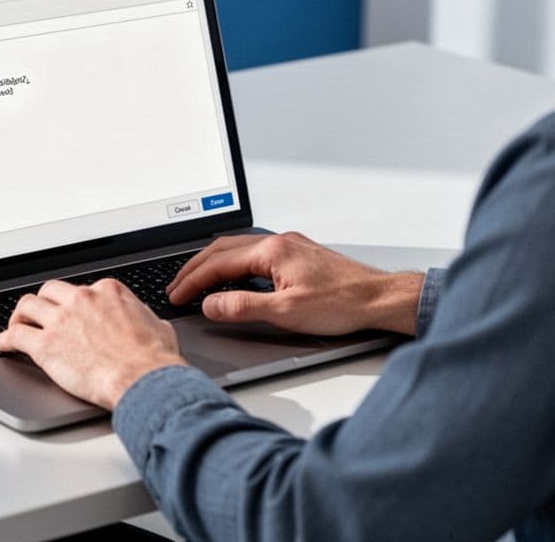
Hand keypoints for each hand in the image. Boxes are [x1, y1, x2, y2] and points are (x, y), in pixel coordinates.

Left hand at [0, 279, 188, 409]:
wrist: (143, 379)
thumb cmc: (153, 360)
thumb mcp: (157, 326)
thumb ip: (143, 318)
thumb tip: (146, 322)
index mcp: (107, 291)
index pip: (80, 290)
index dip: (72, 304)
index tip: (69, 313)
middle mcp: (81, 299)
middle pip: (49, 292)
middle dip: (43, 304)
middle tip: (39, 316)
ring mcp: (61, 320)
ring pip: (27, 306)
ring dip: (20, 316)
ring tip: (16, 326)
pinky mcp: (45, 344)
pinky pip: (15, 336)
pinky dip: (4, 339)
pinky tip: (2, 344)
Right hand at [166, 232, 423, 335]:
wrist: (379, 299)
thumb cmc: (342, 304)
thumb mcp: (286, 312)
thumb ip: (242, 307)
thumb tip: (209, 304)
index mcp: (272, 251)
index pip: (218, 263)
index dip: (192, 281)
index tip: (175, 295)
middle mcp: (278, 242)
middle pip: (222, 249)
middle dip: (195, 268)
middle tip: (175, 287)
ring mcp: (289, 246)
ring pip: (237, 249)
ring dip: (213, 265)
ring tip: (195, 282)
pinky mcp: (298, 254)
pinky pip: (253, 254)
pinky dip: (232, 265)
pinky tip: (232, 278)